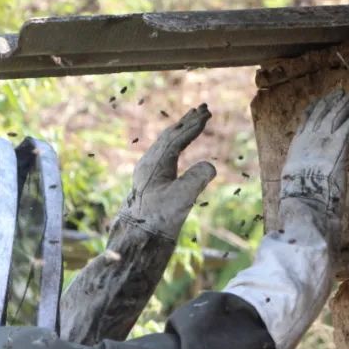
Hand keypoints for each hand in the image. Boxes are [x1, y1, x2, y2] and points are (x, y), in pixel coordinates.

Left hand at [118, 104, 216, 240]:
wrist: (138, 239)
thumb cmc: (158, 219)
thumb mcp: (182, 198)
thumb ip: (197, 178)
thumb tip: (210, 165)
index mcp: (155, 163)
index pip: (177, 138)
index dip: (193, 126)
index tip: (207, 114)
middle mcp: (148, 163)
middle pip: (169, 135)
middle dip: (187, 122)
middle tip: (203, 108)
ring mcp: (147, 172)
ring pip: (165, 144)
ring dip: (180, 131)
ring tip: (192, 121)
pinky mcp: (148, 182)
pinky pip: (163, 155)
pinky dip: (175, 145)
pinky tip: (177, 148)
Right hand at [279, 88, 348, 246]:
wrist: (304, 201)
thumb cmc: (299, 199)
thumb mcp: (294, 183)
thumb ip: (302, 175)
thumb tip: (304, 180)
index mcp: (296, 147)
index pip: (305, 121)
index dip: (314, 109)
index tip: (319, 101)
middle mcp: (308, 139)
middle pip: (322, 114)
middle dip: (332, 102)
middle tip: (341, 93)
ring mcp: (323, 140)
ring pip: (337, 115)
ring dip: (348, 104)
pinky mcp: (339, 146)